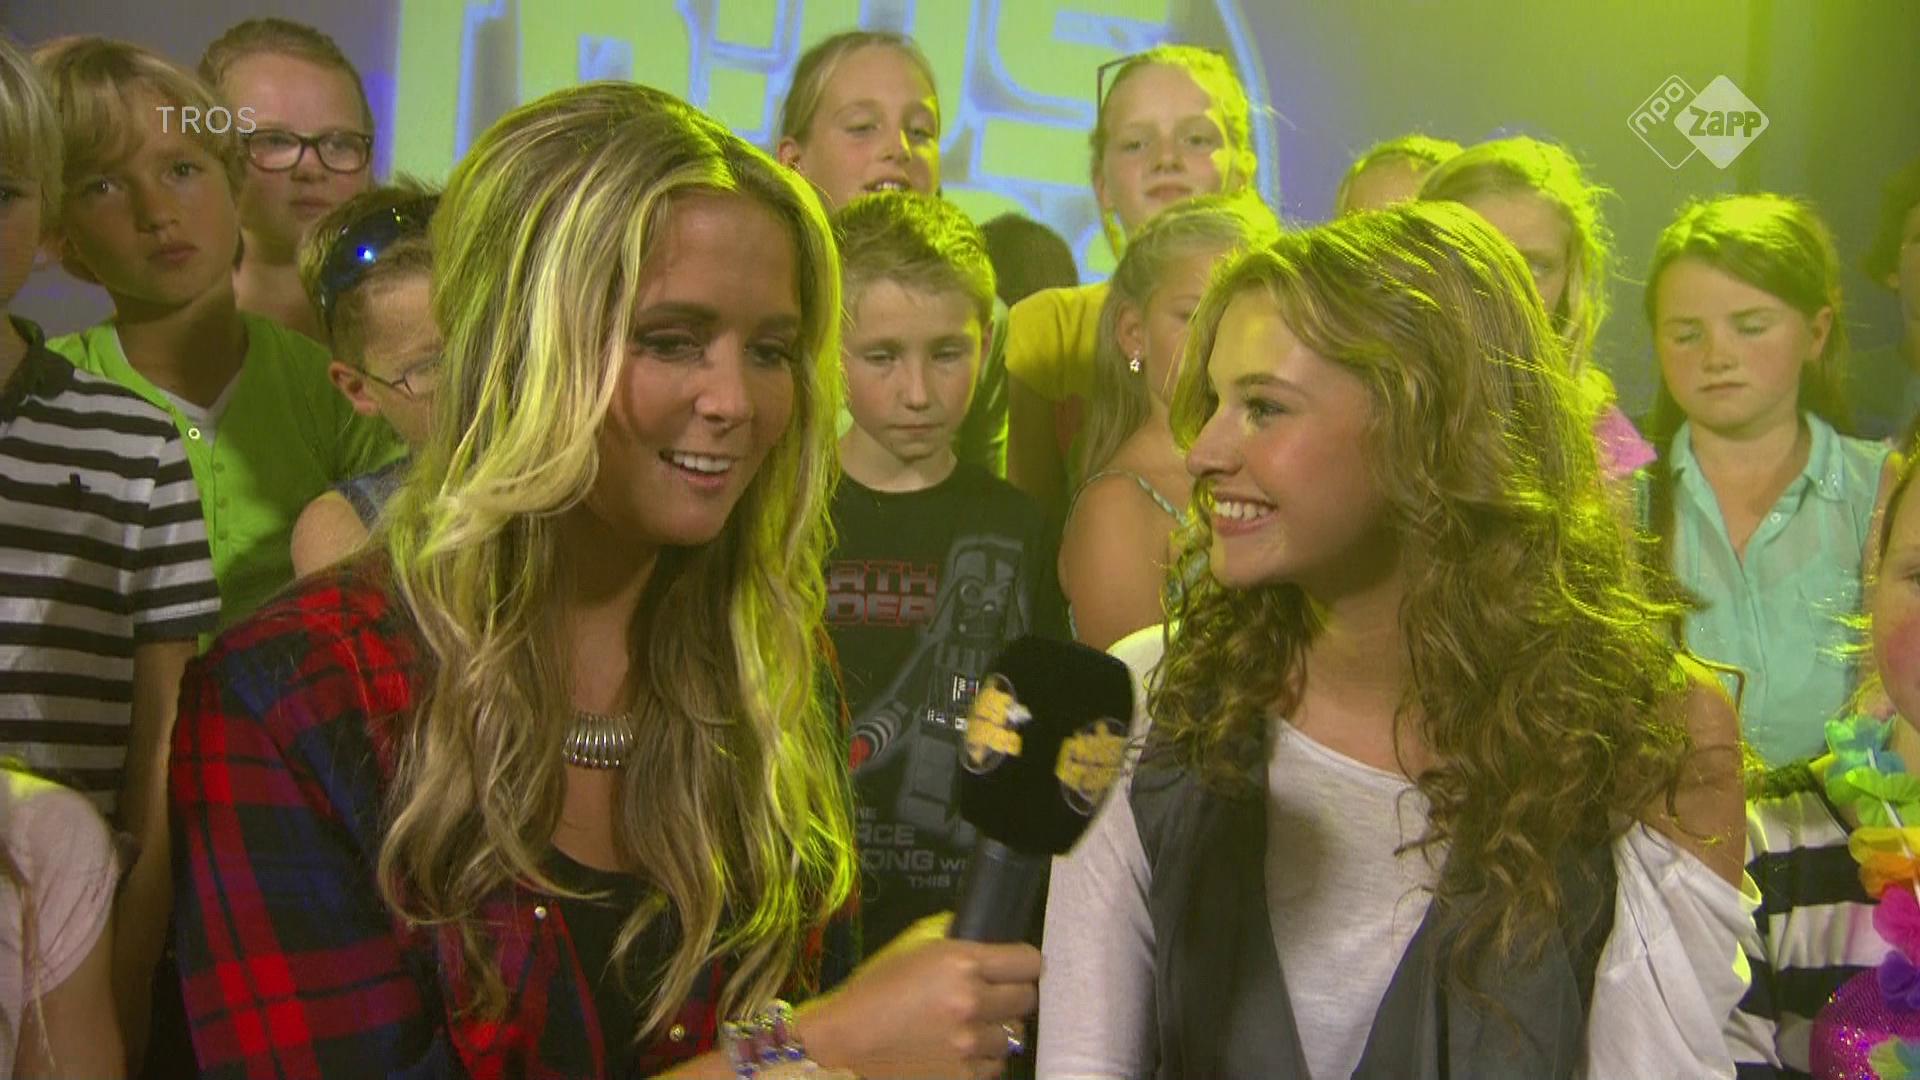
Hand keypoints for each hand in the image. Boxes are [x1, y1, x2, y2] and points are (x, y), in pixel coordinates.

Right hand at [797, 914, 1039, 1078]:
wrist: (844, 1043)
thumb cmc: (873, 991)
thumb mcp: (912, 948)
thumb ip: (954, 940)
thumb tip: (987, 937)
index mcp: (961, 963)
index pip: (1028, 961)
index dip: (1023, 963)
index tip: (1016, 968)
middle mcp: (972, 1002)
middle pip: (1027, 998)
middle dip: (1012, 995)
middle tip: (991, 996)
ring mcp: (970, 1043)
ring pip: (1014, 1034)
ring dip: (997, 1029)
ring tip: (969, 1026)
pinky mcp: (964, 1076)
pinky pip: (996, 1064)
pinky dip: (983, 1057)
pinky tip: (960, 1048)